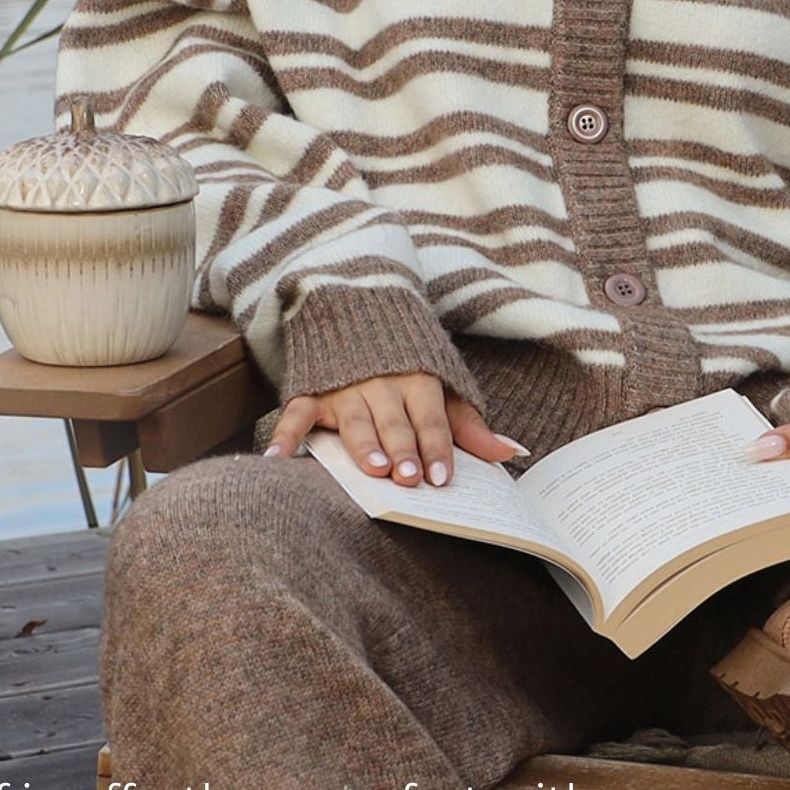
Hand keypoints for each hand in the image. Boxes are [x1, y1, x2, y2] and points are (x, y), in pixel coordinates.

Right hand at [264, 371, 524, 487]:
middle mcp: (381, 384)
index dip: (437, 446)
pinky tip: (277, 461)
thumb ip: (470, 425)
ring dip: (363, 443)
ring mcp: (343, 389)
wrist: (357, 311)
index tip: (442, 477)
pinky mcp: (310, 392)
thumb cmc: (408, 366)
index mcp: (417, 381)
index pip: (430, 418)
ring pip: (354, 419)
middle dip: (403, 448)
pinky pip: (295, 415)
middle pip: (394, 421)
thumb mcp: (445, 388)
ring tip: (373, 468)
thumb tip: (512, 452)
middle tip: (408, 477)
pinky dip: (285, 436)